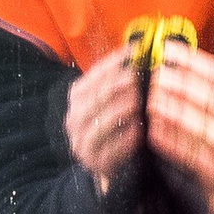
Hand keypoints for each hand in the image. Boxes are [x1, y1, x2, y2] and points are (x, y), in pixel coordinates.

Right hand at [63, 46, 144, 188]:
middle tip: (135, 78)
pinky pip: (109, 149)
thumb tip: (137, 53)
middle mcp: (74, 119)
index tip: (133, 52)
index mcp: (77, 99)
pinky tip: (138, 130)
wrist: (104, 161)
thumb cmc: (112, 124)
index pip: (92, 76)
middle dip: (114, 86)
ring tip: (137, 103)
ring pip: (97, 124)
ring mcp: (82, 142)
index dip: (112, 62)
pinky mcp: (94, 162)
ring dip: (118, 111)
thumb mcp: (110, 99)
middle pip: (93, 99)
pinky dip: (124, 139)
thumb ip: (117, 80)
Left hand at [144, 45, 213, 213]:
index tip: (166, 50)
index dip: (191, 60)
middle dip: (179, 84)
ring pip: (197, 124)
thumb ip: (208, 82)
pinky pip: (187, 151)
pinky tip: (153, 128)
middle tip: (155, 75)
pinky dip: (168, 139)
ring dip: (171, 110)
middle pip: (209, 97)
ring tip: (152, 100)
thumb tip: (170, 54)